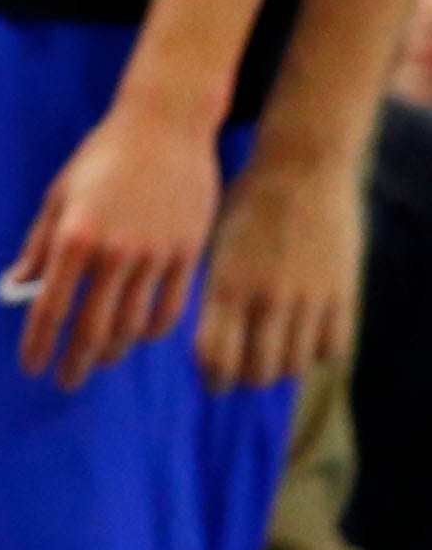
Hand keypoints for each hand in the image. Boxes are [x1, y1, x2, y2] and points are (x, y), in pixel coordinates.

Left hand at [8, 96, 219, 387]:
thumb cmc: (102, 156)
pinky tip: (135, 336)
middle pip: (92, 327)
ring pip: (131, 326)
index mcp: (75, 236)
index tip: (30, 367)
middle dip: (75, 361)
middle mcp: (114, 253)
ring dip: (111, 351)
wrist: (165, 128)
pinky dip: (149, 332)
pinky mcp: (187, 256)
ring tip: (97, 360)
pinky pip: (168, 311)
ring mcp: (155, 257)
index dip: (38, 342)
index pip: (51, 306)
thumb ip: (39, 244)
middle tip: (64, 381)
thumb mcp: (59, 194)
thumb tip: (17, 285)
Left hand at [194, 146, 362, 391]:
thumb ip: (215, 291)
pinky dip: (318, 352)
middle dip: (246, 379)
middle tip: (245, 372)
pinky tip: (306, 338)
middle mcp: (265, 296)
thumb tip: (207, 339)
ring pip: (293, 365)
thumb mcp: (216, 244)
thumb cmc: (247, 204)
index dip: (213, 378)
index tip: (213, 382)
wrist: (301, 167)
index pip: (215, 356)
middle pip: (256, 372)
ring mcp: (306, 298)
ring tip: (273, 356)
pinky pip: (331, 349)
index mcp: (225, 282)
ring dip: (281, 367)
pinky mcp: (341, 294)